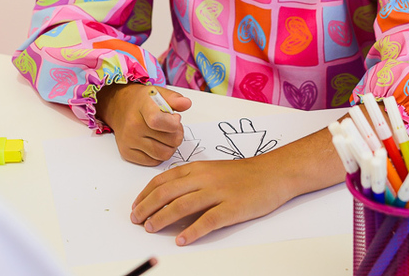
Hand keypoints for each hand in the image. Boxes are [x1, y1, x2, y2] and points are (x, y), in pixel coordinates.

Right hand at [95, 83, 191, 165]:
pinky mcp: (127, 153)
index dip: (174, 123)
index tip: (175, 118)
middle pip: (170, 141)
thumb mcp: (158, 92)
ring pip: (164, 155)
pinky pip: (154, 162)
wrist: (119, 107)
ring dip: (170, 146)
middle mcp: (133, 126)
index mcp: (142, 107)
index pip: (158, 121)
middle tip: (172, 126)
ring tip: (165, 135)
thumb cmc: (141, 101)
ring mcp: (129, 141)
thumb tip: (186, 104)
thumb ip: (174, 98)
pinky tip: (155, 142)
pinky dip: (158, 154)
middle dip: (177, 134)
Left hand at [129, 156, 288, 245]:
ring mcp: (218, 193)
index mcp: (197, 168)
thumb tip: (167, 195)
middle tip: (137, 221)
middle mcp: (204, 178)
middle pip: (167, 193)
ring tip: (151, 229)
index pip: (162, 180)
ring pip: (182, 205)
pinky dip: (193, 231)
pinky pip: (208, 221)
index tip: (136, 206)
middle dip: (147, 208)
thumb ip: (191, 180)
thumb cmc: (243, 174)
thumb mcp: (212, 170)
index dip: (145, 195)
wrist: (273, 173)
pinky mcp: (232, 208)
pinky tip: (182, 240)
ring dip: (163, 218)